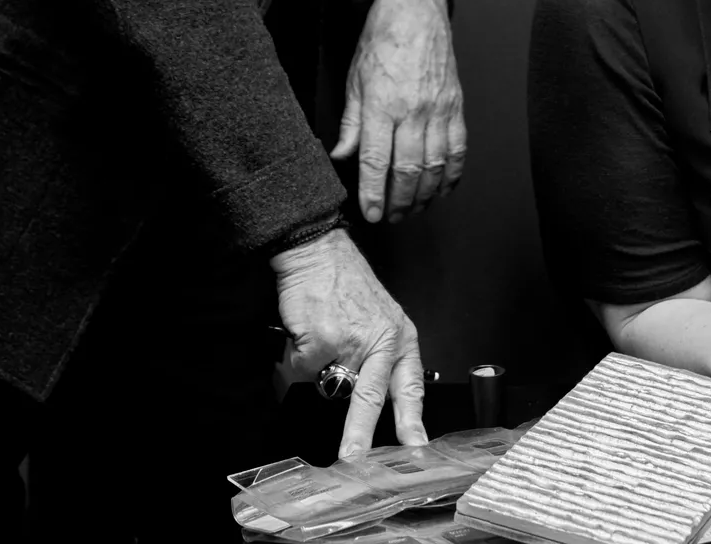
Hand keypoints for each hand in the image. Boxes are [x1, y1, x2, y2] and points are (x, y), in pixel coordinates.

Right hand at [271, 228, 426, 456]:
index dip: (411, 421)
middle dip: (359, 433)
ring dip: (313, 373)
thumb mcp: (380, 318)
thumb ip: (377, 359)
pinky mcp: (320, 340)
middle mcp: (380, 340)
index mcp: (400, 338)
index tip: (415, 448)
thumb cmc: (347, 285)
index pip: (411, 385)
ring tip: (315, 340)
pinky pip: (301, 371)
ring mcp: (350, 341)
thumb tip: (355, 401)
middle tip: (354, 458)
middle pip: (370, 398)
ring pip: (325, 385)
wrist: (320, 253)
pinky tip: (303, 333)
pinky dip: (295, 359)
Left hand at [331, 0, 465, 222]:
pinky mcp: (456, 106)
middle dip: (400, 201)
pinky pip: (458, 148)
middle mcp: (412, 110)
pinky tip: (443, 188)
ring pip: (435, 164)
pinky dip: (453, 173)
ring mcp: (438, 109)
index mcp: (382, 104)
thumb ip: (351, 123)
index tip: (371, 213)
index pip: (376, 160)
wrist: (416, 13)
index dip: (373, 192)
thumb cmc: (382, 42)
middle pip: (408, 169)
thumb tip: (341, 156)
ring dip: (425, 194)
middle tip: (392, 218)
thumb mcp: (354, 80)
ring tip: (415, 209)